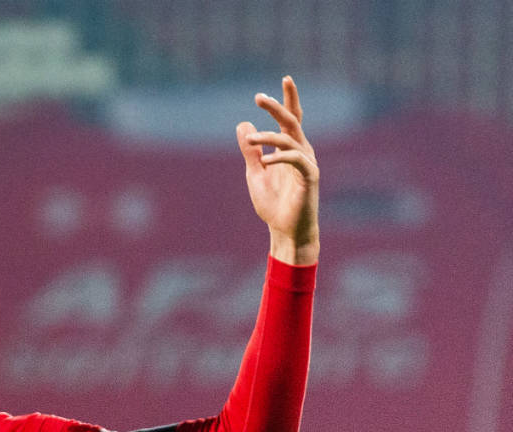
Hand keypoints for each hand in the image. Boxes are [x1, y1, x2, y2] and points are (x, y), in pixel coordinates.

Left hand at [236, 76, 318, 264]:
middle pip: (292, 121)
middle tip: (258, 97)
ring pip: (290, 139)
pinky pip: (297, 160)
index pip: (291, 118)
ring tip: (249, 140)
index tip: (284, 78)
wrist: (285, 232)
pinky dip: (280, 157)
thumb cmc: (273, 205)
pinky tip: (264, 161)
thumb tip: (243, 124)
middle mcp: (301, 151)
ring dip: (268, 137)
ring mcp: (307, 164)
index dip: (288, 99)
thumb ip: (250, 151)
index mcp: (290, 149)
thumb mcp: (255, 174)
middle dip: (277, 107)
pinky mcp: (310, 178)